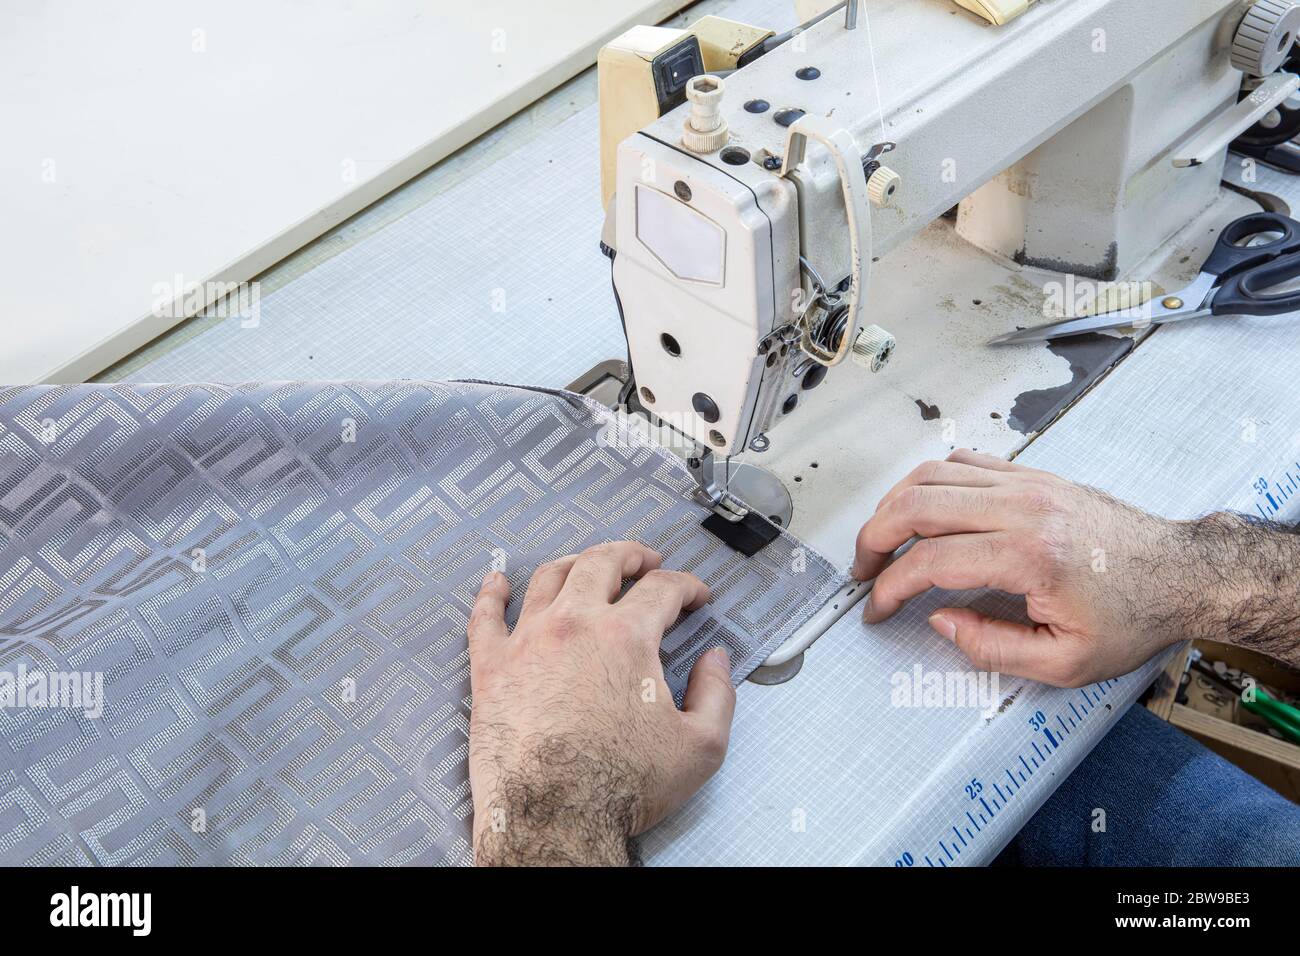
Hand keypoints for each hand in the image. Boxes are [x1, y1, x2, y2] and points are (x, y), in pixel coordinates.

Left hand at [466, 541, 735, 865]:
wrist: (554, 819)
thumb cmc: (619, 788)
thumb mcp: (700, 746)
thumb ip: (716, 694)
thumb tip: (715, 662)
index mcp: (626, 637)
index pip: (663, 590)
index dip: (686, 586)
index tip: (694, 595)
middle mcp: (574, 625)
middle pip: (602, 563)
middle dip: (631, 556)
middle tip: (644, 561)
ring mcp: (527, 641)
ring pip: (549, 577)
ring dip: (574, 562)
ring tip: (586, 563)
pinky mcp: (491, 668)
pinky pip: (484, 616)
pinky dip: (491, 592)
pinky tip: (496, 582)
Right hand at [852, 449, 1190, 686]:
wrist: (1181, 573)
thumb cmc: (1132, 614)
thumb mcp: (1064, 661)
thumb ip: (991, 648)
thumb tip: (940, 621)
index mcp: (1029, 555)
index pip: (930, 561)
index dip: (890, 588)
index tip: (877, 607)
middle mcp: (1023, 507)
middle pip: (917, 504)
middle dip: (875, 538)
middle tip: (863, 568)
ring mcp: (1026, 483)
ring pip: (932, 474)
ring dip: (894, 505)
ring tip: (881, 538)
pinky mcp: (1032, 475)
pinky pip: (962, 462)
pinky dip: (928, 481)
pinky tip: (920, 508)